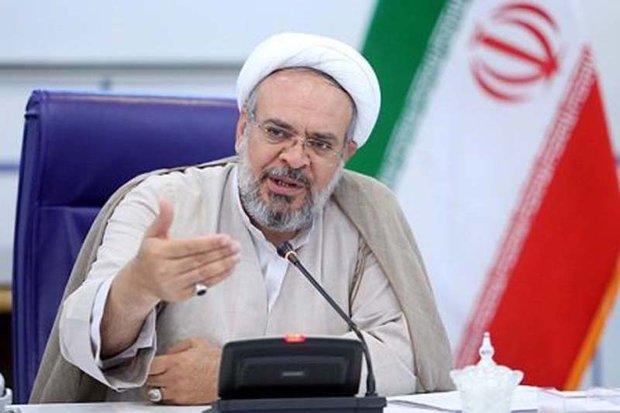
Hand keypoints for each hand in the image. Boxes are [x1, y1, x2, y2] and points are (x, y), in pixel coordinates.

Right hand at [122, 198, 240, 306]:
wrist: (141, 282)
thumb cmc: (151, 254)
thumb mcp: (152, 235)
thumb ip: (162, 218)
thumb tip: (164, 199)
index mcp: (160, 253)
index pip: (189, 247)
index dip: (209, 243)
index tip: (226, 238)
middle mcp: (166, 270)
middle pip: (199, 260)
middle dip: (220, 253)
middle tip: (237, 245)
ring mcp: (174, 284)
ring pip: (203, 273)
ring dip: (223, 264)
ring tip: (237, 256)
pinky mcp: (182, 295)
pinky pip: (204, 284)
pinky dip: (219, 277)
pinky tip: (230, 268)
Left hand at [146, 338, 220, 404]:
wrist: (227, 376)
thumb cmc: (215, 360)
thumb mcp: (196, 343)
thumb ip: (178, 346)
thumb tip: (167, 352)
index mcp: (175, 362)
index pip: (149, 366)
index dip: (146, 365)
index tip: (147, 363)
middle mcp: (173, 379)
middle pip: (149, 380)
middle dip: (150, 375)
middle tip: (155, 371)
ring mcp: (176, 392)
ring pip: (154, 392)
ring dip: (155, 386)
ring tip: (162, 381)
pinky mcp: (182, 401)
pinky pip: (165, 400)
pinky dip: (165, 394)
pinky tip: (172, 388)